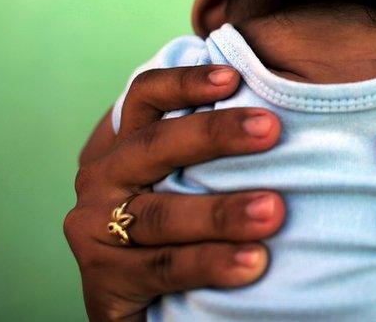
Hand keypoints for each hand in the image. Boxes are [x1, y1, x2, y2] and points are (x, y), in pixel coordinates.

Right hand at [64, 66, 286, 321]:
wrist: (143, 309)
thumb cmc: (181, 231)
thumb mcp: (185, 183)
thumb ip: (213, 153)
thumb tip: (280, 114)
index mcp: (124, 145)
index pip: (145, 97)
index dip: (185, 82)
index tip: (234, 77)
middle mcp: (102, 179)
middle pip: (155, 146)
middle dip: (215, 135)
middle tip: (271, 129)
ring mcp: (95, 229)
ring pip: (162, 214)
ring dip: (221, 212)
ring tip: (273, 211)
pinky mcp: (103, 279)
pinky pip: (163, 267)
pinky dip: (210, 263)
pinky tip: (253, 263)